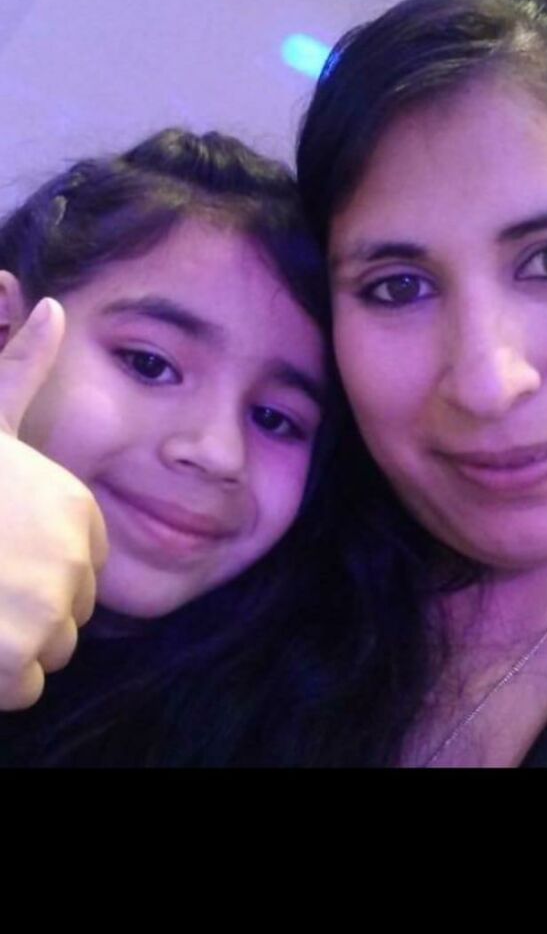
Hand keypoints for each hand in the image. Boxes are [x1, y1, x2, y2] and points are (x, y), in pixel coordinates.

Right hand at [0, 298, 107, 709]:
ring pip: (49, 655)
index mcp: (78, 513)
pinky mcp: (14, 662)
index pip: (87, 571)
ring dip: (9, 647)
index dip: (38, 570)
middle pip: (71, 615)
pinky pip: (26, 690)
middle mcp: (75, 564)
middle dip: (25, 610)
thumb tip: (54, 306)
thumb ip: (23, 366)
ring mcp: (46, 615)